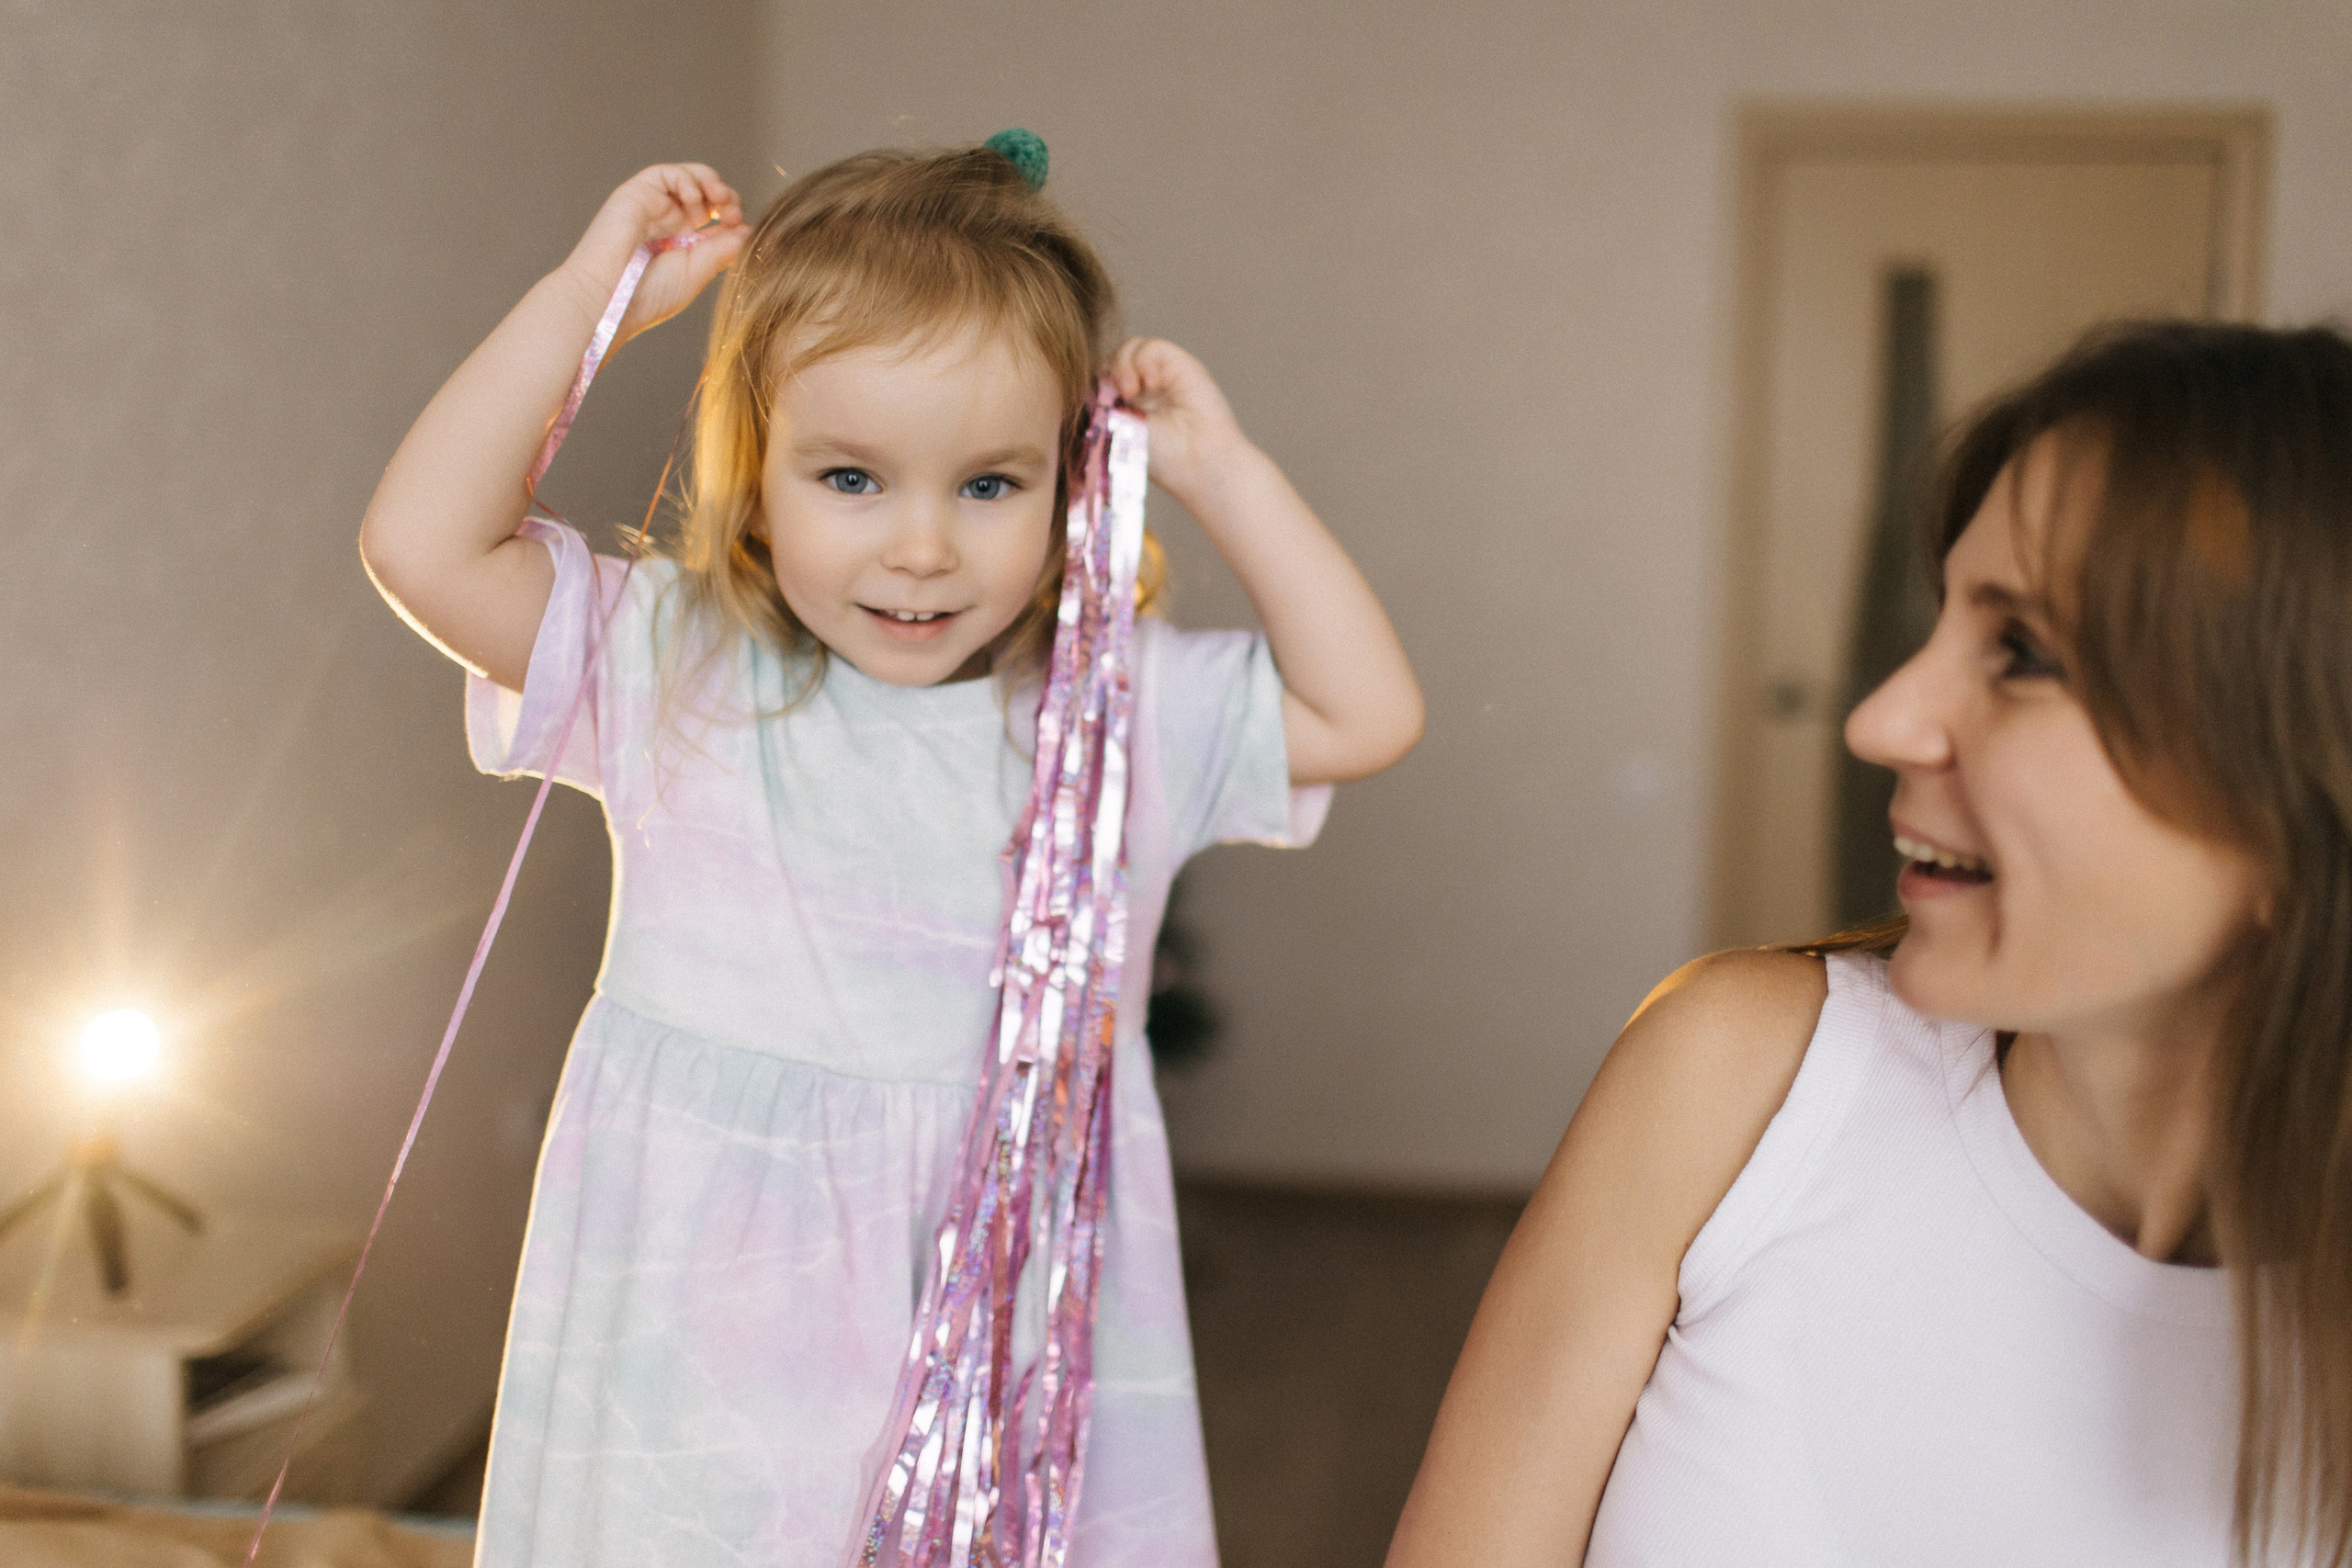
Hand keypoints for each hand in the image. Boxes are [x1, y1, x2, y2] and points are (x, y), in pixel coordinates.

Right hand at [557, 164, 749, 344]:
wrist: (610, 298)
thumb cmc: (648, 295)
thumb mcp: (697, 272)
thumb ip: (722, 250)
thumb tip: (749, 231)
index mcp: (682, 241)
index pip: (714, 215)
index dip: (732, 212)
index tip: (741, 226)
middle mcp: (667, 220)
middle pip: (705, 192)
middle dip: (725, 195)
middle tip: (732, 212)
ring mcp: (652, 205)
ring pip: (688, 177)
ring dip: (710, 181)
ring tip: (719, 198)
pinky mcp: (636, 193)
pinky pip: (666, 173)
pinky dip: (686, 178)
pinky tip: (694, 199)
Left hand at [1105, 338, 1251, 505]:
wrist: (1197, 461)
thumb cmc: (1158, 457)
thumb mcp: (1116, 429)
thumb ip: (1098, 403)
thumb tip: (1083, 380)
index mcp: (1122, 407)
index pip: (1097, 379)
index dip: (1091, 383)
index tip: (1095, 404)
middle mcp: (1140, 389)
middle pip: (1109, 360)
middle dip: (1106, 374)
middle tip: (1116, 398)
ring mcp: (1158, 376)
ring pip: (1127, 348)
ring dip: (1122, 365)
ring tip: (1130, 391)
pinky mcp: (1178, 365)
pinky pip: (1150, 346)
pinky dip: (1144, 361)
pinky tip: (1152, 384)